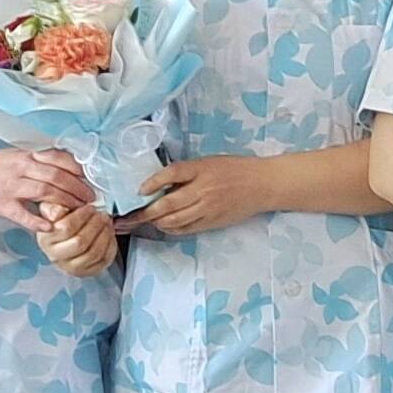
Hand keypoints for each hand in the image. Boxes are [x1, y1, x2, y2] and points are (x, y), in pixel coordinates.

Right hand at [0, 146, 96, 237]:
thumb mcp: (18, 155)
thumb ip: (40, 161)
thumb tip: (68, 167)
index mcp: (27, 155)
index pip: (59, 159)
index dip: (78, 171)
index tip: (91, 180)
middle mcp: (21, 168)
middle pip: (56, 176)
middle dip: (77, 188)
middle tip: (91, 199)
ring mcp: (11, 186)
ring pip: (44, 192)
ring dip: (65, 201)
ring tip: (79, 210)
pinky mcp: (1, 204)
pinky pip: (22, 214)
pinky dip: (37, 221)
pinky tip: (50, 227)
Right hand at [33, 201, 120, 277]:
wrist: (65, 237)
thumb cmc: (60, 222)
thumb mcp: (52, 210)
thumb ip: (53, 207)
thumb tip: (58, 211)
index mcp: (46, 240)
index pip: (65, 229)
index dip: (81, 216)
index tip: (89, 208)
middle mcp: (56, 257)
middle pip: (80, 243)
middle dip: (95, 225)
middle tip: (100, 214)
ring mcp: (72, 267)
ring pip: (93, 253)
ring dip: (104, 233)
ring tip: (106, 221)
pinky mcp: (88, 271)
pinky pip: (103, 259)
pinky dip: (110, 244)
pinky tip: (108, 233)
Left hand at [132, 155, 274, 238]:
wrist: (262, 185)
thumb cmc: (235, 169)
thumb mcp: (209, 162)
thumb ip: (187, 172)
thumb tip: (159, 183)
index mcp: (202, 169)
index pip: (172, 174)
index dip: (153, 182)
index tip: (139, 190)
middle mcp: (203, 190)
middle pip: (168, 204)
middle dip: (145, 212)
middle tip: (129, 217)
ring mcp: (208, 209)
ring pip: (174, 220)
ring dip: (155, 222)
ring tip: (144, 221)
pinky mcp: (212, 222)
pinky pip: (186, 229)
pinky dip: (171, 228)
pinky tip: (164, 225)